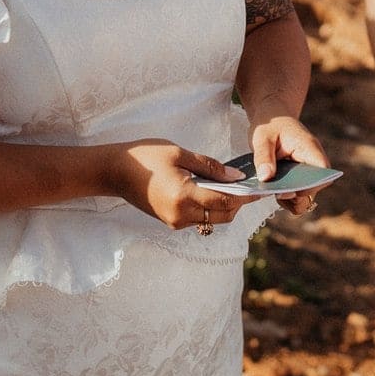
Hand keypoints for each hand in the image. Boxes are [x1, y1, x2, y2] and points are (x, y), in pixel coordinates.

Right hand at [108, 141, 257, 229]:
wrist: (115, 171)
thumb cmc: (146, 156)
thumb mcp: (180, 154)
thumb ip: (210, 167)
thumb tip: (237, 176)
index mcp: (184, 197)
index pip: (225, 202)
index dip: (246, 196)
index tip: (260, 187)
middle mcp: (181, 215)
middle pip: (222, 215)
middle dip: (238, 203)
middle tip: (248, 185)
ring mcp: (175, 221)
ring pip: (212, 219)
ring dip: (224, 205)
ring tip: (232, 185)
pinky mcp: (170, 221)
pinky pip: (199, 217)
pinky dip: (210, 206)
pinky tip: (213, 189)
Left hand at [248, 115, 333, 215]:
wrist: (271, 119)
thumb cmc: (269, 124)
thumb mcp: (261, 136)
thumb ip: (263, 156)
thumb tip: (266, 178)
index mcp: (309, 147)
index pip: (323, 170)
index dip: (313, 185)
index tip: (292, 190)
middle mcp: (311, 162)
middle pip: (315, 188)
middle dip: (298, 197)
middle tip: (277, 193)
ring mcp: (305, 172)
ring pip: (306, 196)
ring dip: (291, 200)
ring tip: (273, 192)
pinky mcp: (296, 179)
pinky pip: (296, 197)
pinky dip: (285, 199)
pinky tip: (272, 191)